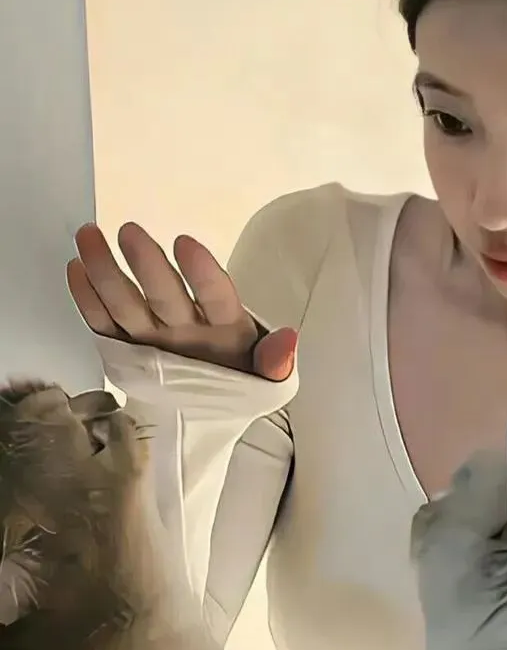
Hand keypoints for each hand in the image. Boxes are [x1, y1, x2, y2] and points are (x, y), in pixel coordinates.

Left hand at [67, 225, 296, 381]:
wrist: (204, 419)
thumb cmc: (238, 372)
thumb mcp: (266, 373)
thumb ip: (275, 359)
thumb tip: (288, 341)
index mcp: (226, 335)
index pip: (217, 301)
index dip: (202, 275)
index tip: (184, 242)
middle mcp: (185, 339)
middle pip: (165, 302)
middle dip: (148, 267)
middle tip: (128, 230)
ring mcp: (151, 345)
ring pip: (125, 310)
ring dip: (104, 273)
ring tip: (87, 234)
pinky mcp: (125, 348)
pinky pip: (101, 325)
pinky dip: (85, 299)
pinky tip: (74, 267)